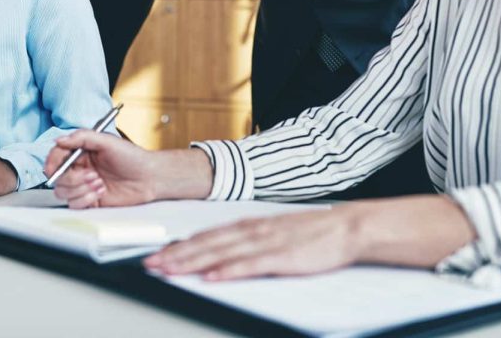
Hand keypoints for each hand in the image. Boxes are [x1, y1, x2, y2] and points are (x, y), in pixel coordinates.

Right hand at [43, 131, 212, 208]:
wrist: (149, 178)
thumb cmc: (133, 157)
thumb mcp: (108, 141)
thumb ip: (83, 137)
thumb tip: (60, 139)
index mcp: (82, 152)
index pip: (57, 156)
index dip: (52, 162)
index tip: (53, 168)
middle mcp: (80, 169)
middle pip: (58, 177)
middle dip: (72, 178)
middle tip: (92, 175)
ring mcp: (83, 185)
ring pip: (63, 192)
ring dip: (80, 189)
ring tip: (99, 183)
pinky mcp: (89, 200)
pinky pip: (74, 204)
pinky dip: (85, 199)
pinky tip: (100, 192)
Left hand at [144, 195, 476, 280]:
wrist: (349, 227)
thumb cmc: (313, 235)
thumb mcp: (274, 232)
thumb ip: (248, 241)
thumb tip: (220, 254)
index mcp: (250, 224)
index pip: (207, 235)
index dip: (179, 246)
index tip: (157, 255)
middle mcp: (253, 230)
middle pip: (207, 243)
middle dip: (176, 255)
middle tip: (150, 264)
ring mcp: (267, 242)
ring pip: (222, 253)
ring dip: (192, 261)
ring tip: (169, 269)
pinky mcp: (283, 257)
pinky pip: (251, 265)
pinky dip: (229, 270)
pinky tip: (213, 276)